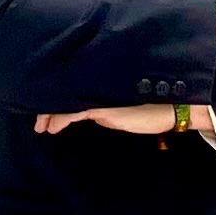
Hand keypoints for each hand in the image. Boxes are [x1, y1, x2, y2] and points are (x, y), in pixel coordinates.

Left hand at [35, 102, 205, 135]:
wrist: (176, 107)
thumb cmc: (155, 108)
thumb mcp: (126, 107)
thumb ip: (108, 107)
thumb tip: (92, 112)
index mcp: (104, 87)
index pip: (75, 89)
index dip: (58, 98)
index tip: (45, 111)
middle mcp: (99, 87)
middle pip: (67, 92)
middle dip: (49, 106)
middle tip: (38, 122)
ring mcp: (101, 95)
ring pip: (67, 101)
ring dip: (51, 114)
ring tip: (42, 126)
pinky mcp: (103, 106)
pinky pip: (74, 112)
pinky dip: (60, 119)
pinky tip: (52, 127)